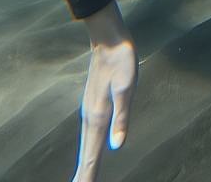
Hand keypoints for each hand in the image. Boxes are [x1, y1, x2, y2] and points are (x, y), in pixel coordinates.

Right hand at [72, 2, 136, 181]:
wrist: (109, 41)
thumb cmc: (121, 62)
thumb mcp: (127, 88)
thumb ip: (122, 118)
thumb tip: (117, 146)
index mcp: (98, 117)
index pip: (91, 155)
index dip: (88, 175)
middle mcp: (90, 118)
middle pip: (86, 155)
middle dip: (84, 175)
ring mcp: (90, 112)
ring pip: (86, 146)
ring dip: (85, 165)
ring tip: (83, 180)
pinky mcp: (93, 107)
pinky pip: (89, 136)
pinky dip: (88, 150)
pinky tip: (90, 152)